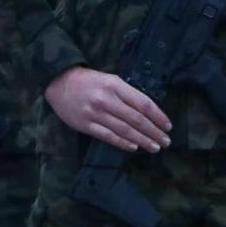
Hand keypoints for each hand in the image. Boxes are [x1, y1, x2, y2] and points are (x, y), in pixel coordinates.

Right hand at [45, 66, 169, 151]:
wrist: (57, 81)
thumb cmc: (87, 80)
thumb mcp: (109, 79)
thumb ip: (126, 93)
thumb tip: (147, 113)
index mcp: (114, 85)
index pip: (143, 103)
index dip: (159, 117)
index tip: (168, 126)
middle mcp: (105, 99)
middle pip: (136, 119)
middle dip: (154, 132)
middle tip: (166, 142)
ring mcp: (94, 113)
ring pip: (124, 130)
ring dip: (143, 140)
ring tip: (155, 147)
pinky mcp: (85, 124)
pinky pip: (108, 136)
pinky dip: (123, 143)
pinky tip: (134, 147)